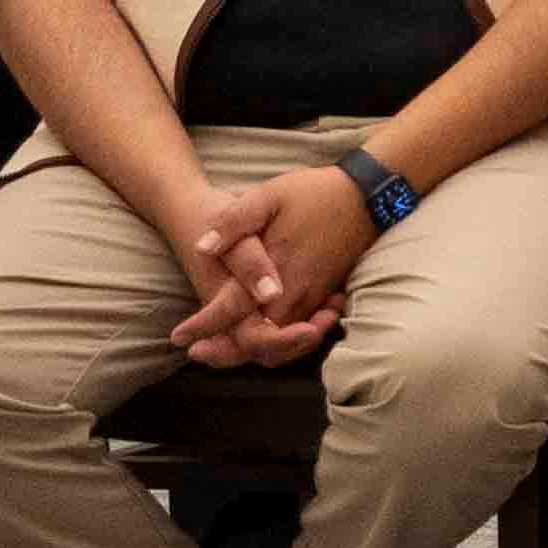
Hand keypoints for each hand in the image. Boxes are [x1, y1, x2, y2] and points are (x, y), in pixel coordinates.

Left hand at [177, 164, 375, 358]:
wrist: (368, 195)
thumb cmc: (315, 193)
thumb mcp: (269, 195)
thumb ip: (234, 222)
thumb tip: (202, 247)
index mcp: (277, 269)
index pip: (235, 312)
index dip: (204, 327)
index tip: (178, 337)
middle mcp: (297, 292)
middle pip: (261, 343)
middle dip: (227, 353)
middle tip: (198, 353)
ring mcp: (314, 297)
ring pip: (283, 344)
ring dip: (253, 352)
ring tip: (222, 349)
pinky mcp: (325, 296)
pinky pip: (300, 333)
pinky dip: (279, 344)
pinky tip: (262, 334)